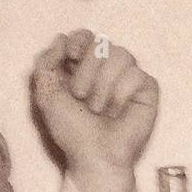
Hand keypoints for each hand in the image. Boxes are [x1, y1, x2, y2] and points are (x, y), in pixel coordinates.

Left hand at [31, 29, 158, 191]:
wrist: (94, 156)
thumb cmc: (71, 131)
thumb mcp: (46, 97)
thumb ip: (45, 65)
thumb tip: (60, 38)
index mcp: (82, 67)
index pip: (85, 35)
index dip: (79, 41)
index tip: (72, 56)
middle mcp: (106, 68)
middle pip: (101, 42)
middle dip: (86, 72)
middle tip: (82, 98)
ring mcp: (128, 76)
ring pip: (121, 54)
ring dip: (103, 86)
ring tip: (99, 109)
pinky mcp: (147, 87)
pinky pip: (136, 74)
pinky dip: (121, 95)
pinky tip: (118, 112)